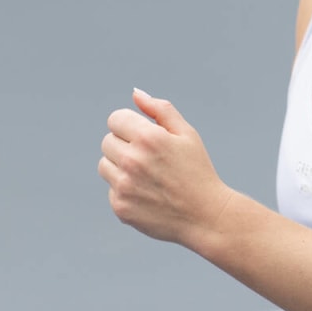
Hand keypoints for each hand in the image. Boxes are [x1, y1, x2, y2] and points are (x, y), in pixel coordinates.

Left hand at [99, 89, 234, 246]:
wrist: (206, 217)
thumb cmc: (197, 171)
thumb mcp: (186, 134)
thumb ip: (160, 109)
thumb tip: (135, 93)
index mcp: (148, 137)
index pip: (115, 119)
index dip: (129, 126)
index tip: (143, 137)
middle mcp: (133, 160)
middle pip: (107, 141)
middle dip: (124, 145)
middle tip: (148, 159)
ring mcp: (124, 185)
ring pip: (104, 165)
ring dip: (120, 167)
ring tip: (146, 177)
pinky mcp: (120, 207)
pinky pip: (111, 189)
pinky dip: (125, 191)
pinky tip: (147, 195)